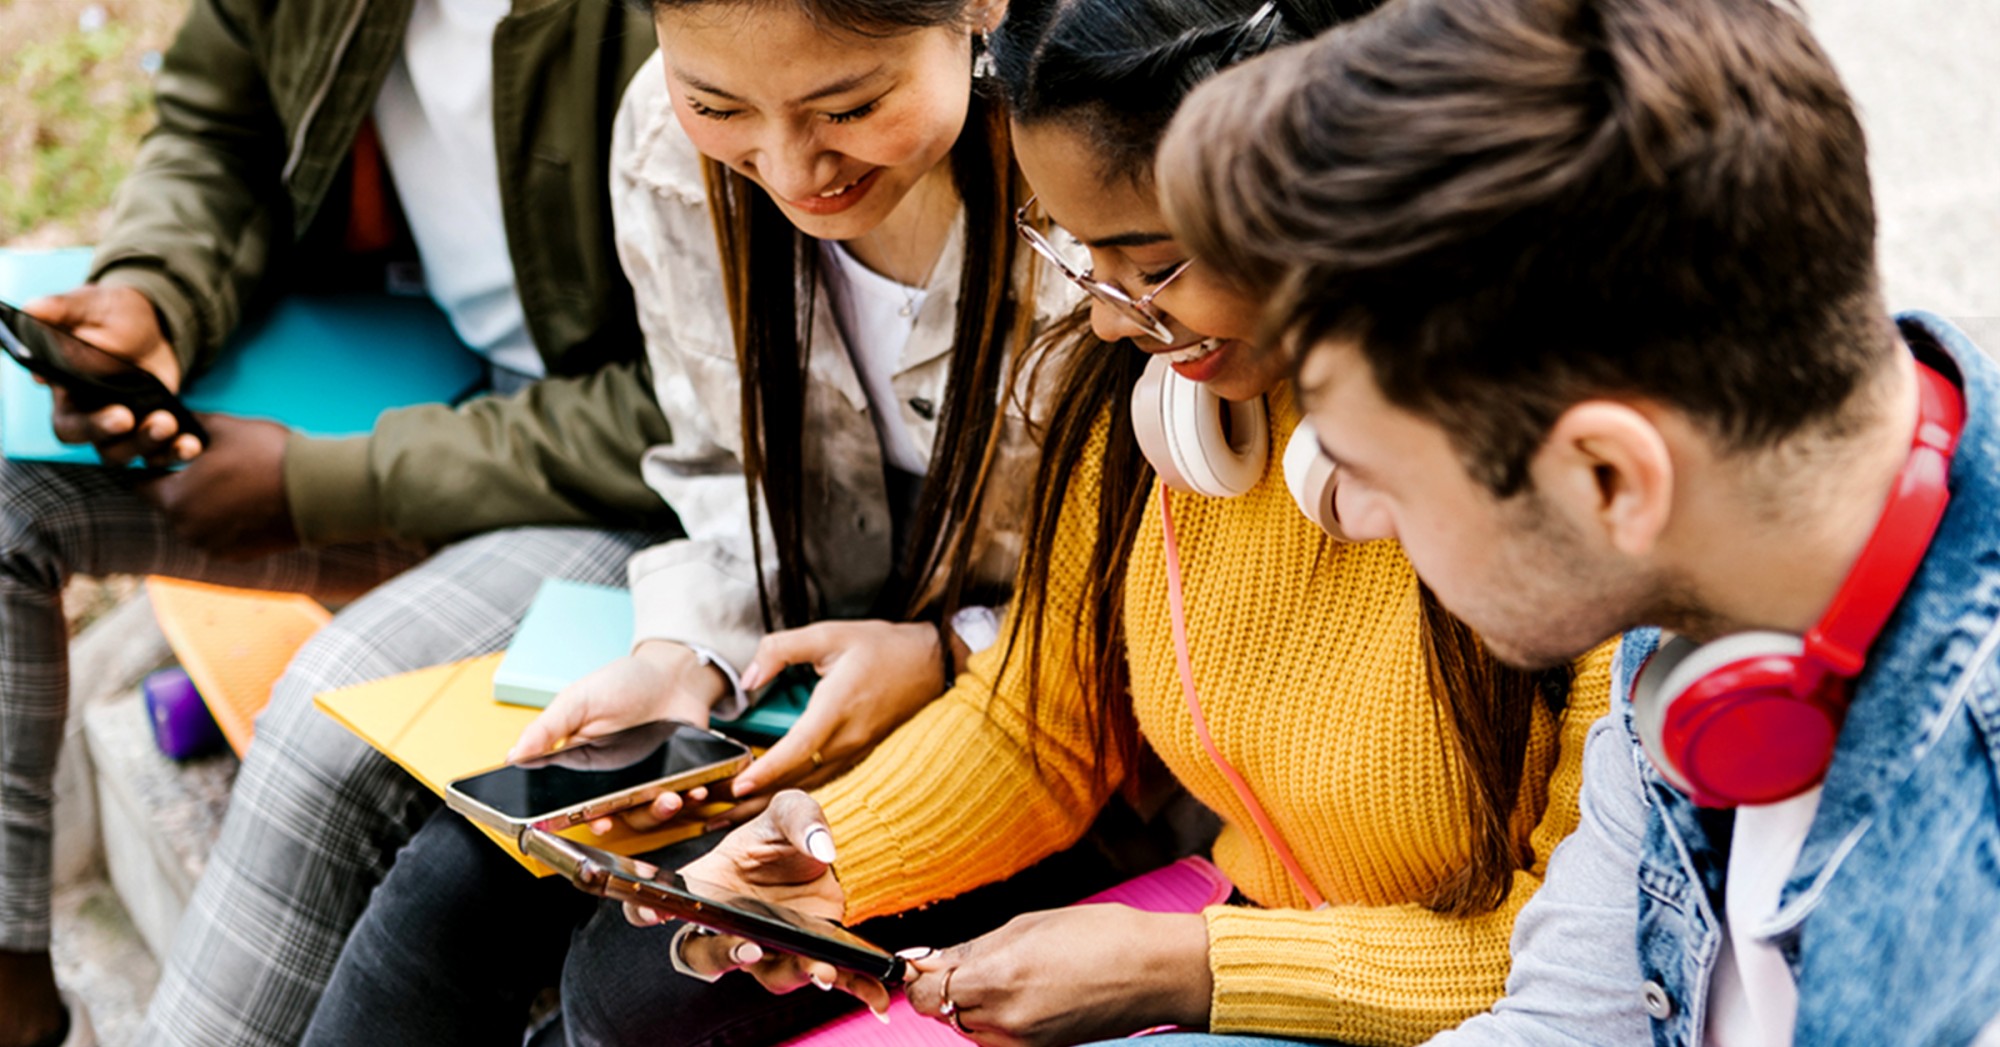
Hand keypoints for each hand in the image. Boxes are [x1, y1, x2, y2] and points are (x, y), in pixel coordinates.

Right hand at [22, 285, 200, 463]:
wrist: (152, 324)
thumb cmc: (109, 314)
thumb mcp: (88, 305)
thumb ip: (62, 309)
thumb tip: (35, 309)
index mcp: (67, 393)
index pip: (69, 424)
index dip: (91, 427)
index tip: (122, 416)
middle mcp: (92, 416)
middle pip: (102, 445)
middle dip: (128, 440)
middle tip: (156, 421)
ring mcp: (125, 427)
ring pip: (131, 454)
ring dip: (153, 446)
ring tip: (171, 423)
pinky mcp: (152, 429)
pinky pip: (161, 453)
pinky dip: (176, 452)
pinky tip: (193, 442)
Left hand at [137, 414, 298, 558]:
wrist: (320, 492)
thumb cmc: (270, 455)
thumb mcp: (226, 427)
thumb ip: (191, 423)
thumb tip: (173, 415)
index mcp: (174, 498)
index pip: (141, 483)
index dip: (153, 465)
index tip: (168, 456)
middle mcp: (186, 529)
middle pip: (171, 504)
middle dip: (184, 486)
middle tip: (210, 467)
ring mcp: (212, 547)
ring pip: (196, 522)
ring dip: (207, 506)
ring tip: (235, 484)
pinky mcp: (238, 556)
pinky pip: (220, 537)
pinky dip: (229, 523)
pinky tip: (251, 504)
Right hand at [507, 640, 730, 830]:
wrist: (676, 672)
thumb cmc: (625, 681)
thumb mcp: (578, 699)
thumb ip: (547, 729)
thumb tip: (513, 757)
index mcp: (581, 762)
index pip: (573, 801)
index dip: (581, 817)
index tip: (593, 820)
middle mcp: (611, 779)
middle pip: (612, 815)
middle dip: (624, 818)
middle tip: (630, 813)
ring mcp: (644, 780)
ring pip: (646, 813)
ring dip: (658, 812)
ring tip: (671, 798)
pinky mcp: (675, 778)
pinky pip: (680, 800)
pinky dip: (689, 799)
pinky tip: (694, 790)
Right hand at [651, 791, 892, 1014]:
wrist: (827, 854)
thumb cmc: (788, 835)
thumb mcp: (791, 810)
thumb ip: (801, 818)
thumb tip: (821, 847)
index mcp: (708, 886)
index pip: (659, 904)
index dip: (646, 910)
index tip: (654, 910)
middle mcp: (730, 926)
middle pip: (707, 956)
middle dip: (725, 957)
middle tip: (748, 948)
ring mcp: (769, 946)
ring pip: (768, 973)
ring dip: (793, 973)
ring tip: (822, 970)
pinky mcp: (808, 955)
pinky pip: (822, 978)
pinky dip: (851, 990)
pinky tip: (877, 995)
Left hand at [716, 619, 949, 827]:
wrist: (934, 664)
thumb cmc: (882, 647)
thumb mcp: (829, 633)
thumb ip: (781, 649)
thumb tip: (748, 677)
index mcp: (838, 706)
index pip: (797, 748)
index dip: (767, 770)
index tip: (736, 784)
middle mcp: (848, 737)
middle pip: (796, 778)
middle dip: (754, 797)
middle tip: (714, 810)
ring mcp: (856, 750)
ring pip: (808, 785)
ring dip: (770, 802)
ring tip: (731, 815)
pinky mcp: (860, 755)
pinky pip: (822, 779)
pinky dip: (793, 793)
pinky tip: (770, 801)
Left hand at [901, 906, 1211, 1045]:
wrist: (1156, 971)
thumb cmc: (1101, 935)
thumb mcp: (1027, 925)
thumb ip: (973, 948)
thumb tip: (932, 960)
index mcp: (998, 978)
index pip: (927, 995)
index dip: (922, 979)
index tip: (929, 964)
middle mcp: (1007, 1019)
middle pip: (947, 1013)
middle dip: (950, 989)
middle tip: (973, 962)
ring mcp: (1026, 1041)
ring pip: (972, 1028)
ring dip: (975, 1004)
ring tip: (1009, 974)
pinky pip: (1001, 1038)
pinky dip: (1001, 1019)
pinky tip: (1027, 991)